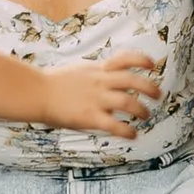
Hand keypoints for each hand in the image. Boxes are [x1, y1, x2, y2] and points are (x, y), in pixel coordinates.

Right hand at [37, 47, 162, 137]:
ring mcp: (96, 99)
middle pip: (133, 81)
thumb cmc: (54, 83)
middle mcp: (100, 82)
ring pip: (128, 102)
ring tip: (146, 116)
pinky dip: (127, 131)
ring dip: (142, 110)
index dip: (141, 60)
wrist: (36, 93)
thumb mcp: (79, 71)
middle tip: (158, 95)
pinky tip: (132, 135)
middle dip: (149, 88)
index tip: (152, 65)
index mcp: (97, 69)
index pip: (124, 58)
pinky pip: (115, 125)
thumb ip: (96, 73)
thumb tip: (110, 76)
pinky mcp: (90, 117)